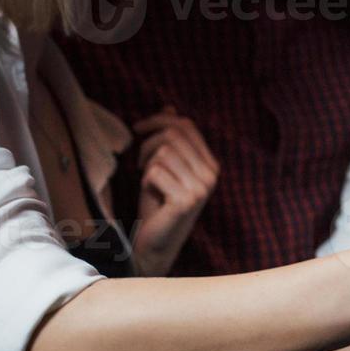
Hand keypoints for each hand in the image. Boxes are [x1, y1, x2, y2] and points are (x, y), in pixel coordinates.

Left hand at [131, 106, 218, 275]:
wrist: (155, 243)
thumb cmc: (157, 204)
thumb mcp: (163, 167)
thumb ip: (170, 140)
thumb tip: (171, 107)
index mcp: (210, 164)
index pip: (186, 125)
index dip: (159, 120)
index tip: (138, 129)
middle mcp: (211, 175)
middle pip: (174, 134)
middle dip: (148, 142)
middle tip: (139, 161)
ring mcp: (201, 188)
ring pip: (164, 151)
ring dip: (146, 162)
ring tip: (147, 179)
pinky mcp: (186, 201)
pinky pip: (155, 171)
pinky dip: (145, 180)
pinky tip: (150, 193)